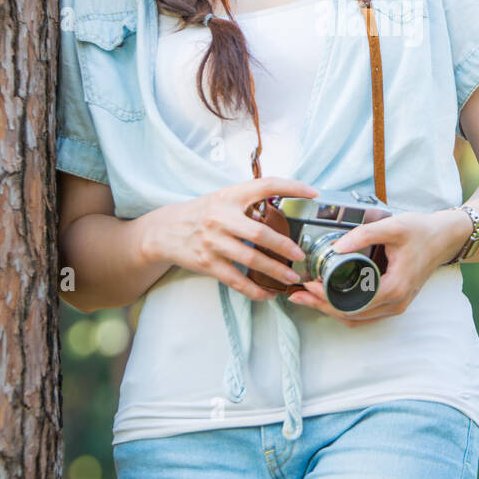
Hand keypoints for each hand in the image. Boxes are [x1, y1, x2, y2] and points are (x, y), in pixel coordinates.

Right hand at [138, 177, 319, 300]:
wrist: (165, 230)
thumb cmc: (203, 212)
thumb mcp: (224, 197)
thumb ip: (250, 200)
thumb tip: (286, 204)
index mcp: (230, 195)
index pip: (266, 185)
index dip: (292, 187)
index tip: (314, 193)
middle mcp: (221, 217)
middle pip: (260, 232)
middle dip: (285, 246)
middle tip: (301, 255)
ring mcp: (213, 242)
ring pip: (251, 260)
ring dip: (275, 271)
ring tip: (291, 278)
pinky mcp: (207, 264)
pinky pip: (236, 281)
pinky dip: (254, 290)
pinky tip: (268, 294)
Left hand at [286, 207, 472, 326]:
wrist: (444, 237)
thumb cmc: (421, 231)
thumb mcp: (393, 226)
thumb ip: (364, 234)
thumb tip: (336, 248)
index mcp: (395, 288)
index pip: (352, 303)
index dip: (326, 298)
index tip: (308, 285)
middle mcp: (395, 303)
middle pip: (350, 315)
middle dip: (321, 306)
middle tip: (297, 294)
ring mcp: (396, 306)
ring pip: (356, 318)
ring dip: (330, 310)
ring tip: (306, 297)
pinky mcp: (394, 303)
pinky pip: (364, 314)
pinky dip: (344, 309)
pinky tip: (328, 298)